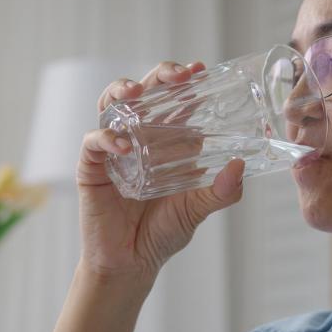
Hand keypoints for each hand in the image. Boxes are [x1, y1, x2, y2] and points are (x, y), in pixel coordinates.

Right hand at [76, 61, 244, 284]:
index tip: (200, 68)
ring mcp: (113, 149)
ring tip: (136, 93)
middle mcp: (140, 137)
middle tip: (177, 76)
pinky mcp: (91, 167)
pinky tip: (122, 144)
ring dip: (122, 91)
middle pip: (145, 93)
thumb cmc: (164, 231)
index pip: (176, 100)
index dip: (185, 80)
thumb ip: (221, 191)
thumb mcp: (198, 209)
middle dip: (159, 76)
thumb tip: (240, 166)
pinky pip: (93, 142)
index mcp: (167, 141)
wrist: (132, 263)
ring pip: (112, 105)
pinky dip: (106, 138)